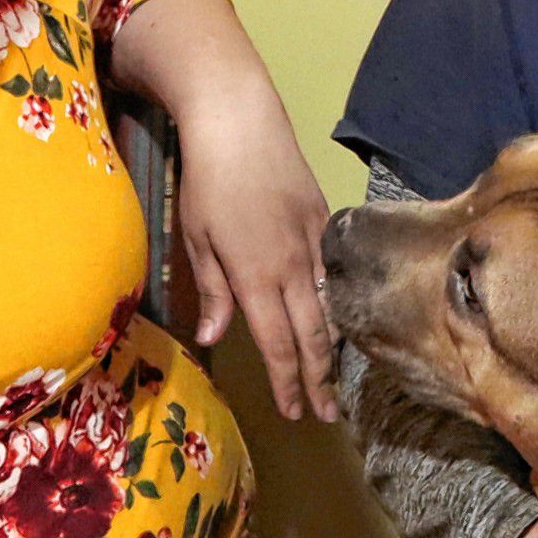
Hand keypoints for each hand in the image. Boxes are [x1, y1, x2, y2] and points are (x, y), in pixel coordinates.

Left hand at [173, 101, 337, 421]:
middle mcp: (293, 266)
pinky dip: (339, 304)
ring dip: (334, 348)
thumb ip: (211, 291)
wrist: (242, 123)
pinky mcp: (326, 221)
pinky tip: (339, 319)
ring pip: (332, 308)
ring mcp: (315, 243)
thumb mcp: (197, 239)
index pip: (278, 344)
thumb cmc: (208, 182)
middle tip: (326, 414)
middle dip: (319, 380)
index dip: (287, 384)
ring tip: (334, 378)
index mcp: (256, 276)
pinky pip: (336, 274)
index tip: (293, 413)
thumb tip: (212, 338)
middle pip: (314, 336)